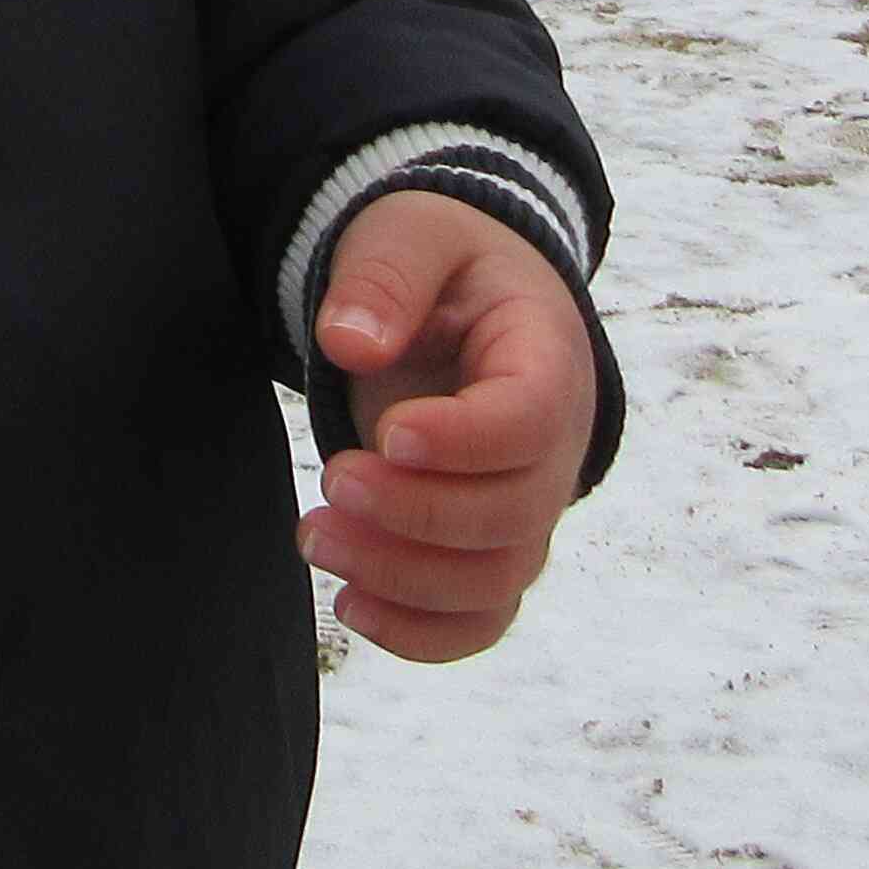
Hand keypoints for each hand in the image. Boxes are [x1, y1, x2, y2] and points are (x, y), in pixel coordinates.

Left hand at [298, 188, 597, 662]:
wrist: (469, 301)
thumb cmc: (441, 266)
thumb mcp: (410, 234)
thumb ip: (384, 278)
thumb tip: (350, 344)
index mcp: (545, 361)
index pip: (529, 423)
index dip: (464, 443)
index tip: (386, 434)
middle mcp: (554, 448)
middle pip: (511, 517)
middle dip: (414, 516)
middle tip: (330, 481)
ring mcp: (527, 507)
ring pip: (492, 581)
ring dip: (402, 579)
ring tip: (314, 538)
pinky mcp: (489, 547)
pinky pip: (478, 618)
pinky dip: (421, 634)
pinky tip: (349, 604)